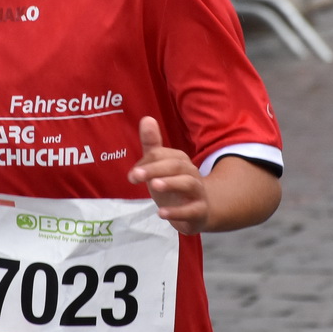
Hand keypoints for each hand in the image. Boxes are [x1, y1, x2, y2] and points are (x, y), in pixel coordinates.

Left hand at [127, 116, 209, 234]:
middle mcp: (191, 173)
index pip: (162, 155)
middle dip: (155, 169)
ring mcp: (197, 192)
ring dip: (170, 184)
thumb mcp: (161, 167)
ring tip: (153, 186)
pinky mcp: (199, 211)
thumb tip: (146, 118)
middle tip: (135, 176)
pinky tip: (161, 213)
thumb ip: (153, 145)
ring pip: (188, 184)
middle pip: (176, 166)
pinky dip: (177, 212)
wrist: (200, 211)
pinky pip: (191, 210)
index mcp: (180, 160)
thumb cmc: (174, 186)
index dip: (146, 163)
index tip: (132, 174)